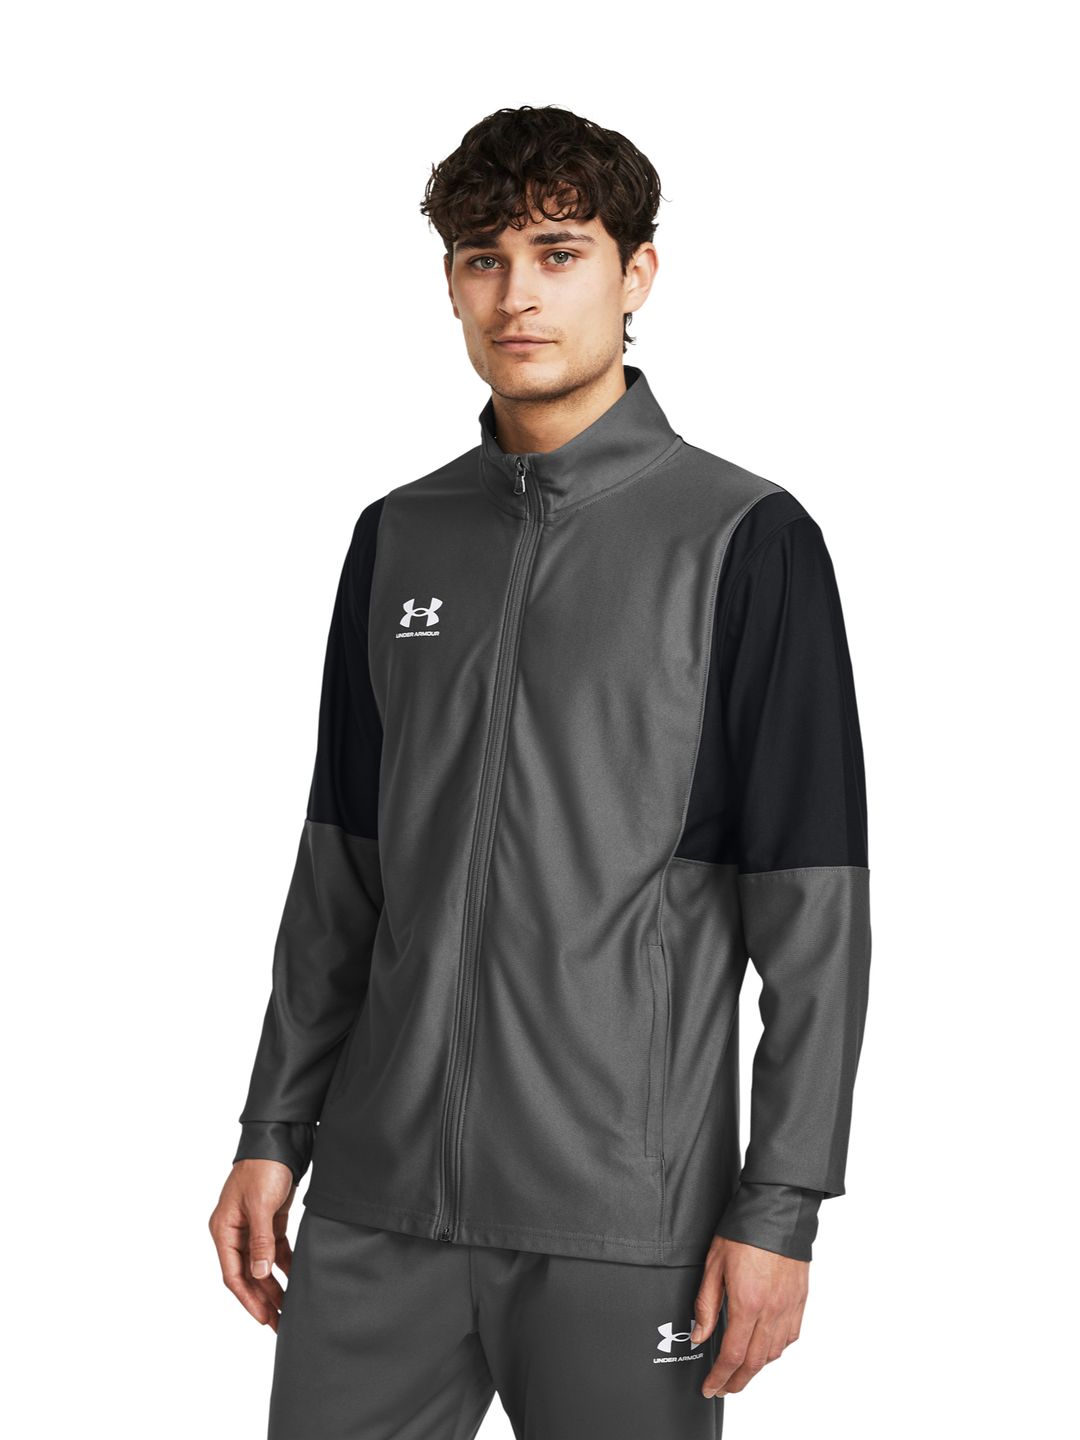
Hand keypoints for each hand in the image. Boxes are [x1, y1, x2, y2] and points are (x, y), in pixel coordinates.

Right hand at [209, 1159, 296, 1330]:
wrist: (278, 1140)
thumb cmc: (263, 1167)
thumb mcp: (261, 1204)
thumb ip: (261, 1240)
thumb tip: (260, 1274)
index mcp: (224, 1230)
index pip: (233, 1274)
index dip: (248, 1299)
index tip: (264, 1318)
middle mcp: (235, 1232)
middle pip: (248, 1275)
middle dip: (263, 1299)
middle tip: (279, 1323)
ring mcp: (253, 1227)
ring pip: (262, 1266)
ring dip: (274, 1287)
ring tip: (288, 1310)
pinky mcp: (270, 1221)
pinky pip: (275, 1251)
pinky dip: (285, 1265)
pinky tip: (296, 1280)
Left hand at [691, 1234, 808, 1399]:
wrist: (778, 1210)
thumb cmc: (744, 1231)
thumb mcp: (713, 1264)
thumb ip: (706, 1304)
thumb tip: (700, 1335)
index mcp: (747, 1303)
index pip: (733, 1355)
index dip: (720, 1377)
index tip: (710, 1387)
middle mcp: (771, 1311)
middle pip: (755, 1362)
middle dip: (737, 1381)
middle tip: (724, 1388)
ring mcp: (789, 1307)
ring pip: (774, 1353)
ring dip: (756, 1368)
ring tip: (741, 1370)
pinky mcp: (800, 1300)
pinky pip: (790, 1337)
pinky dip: (776, 1350)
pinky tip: (765, 1347)